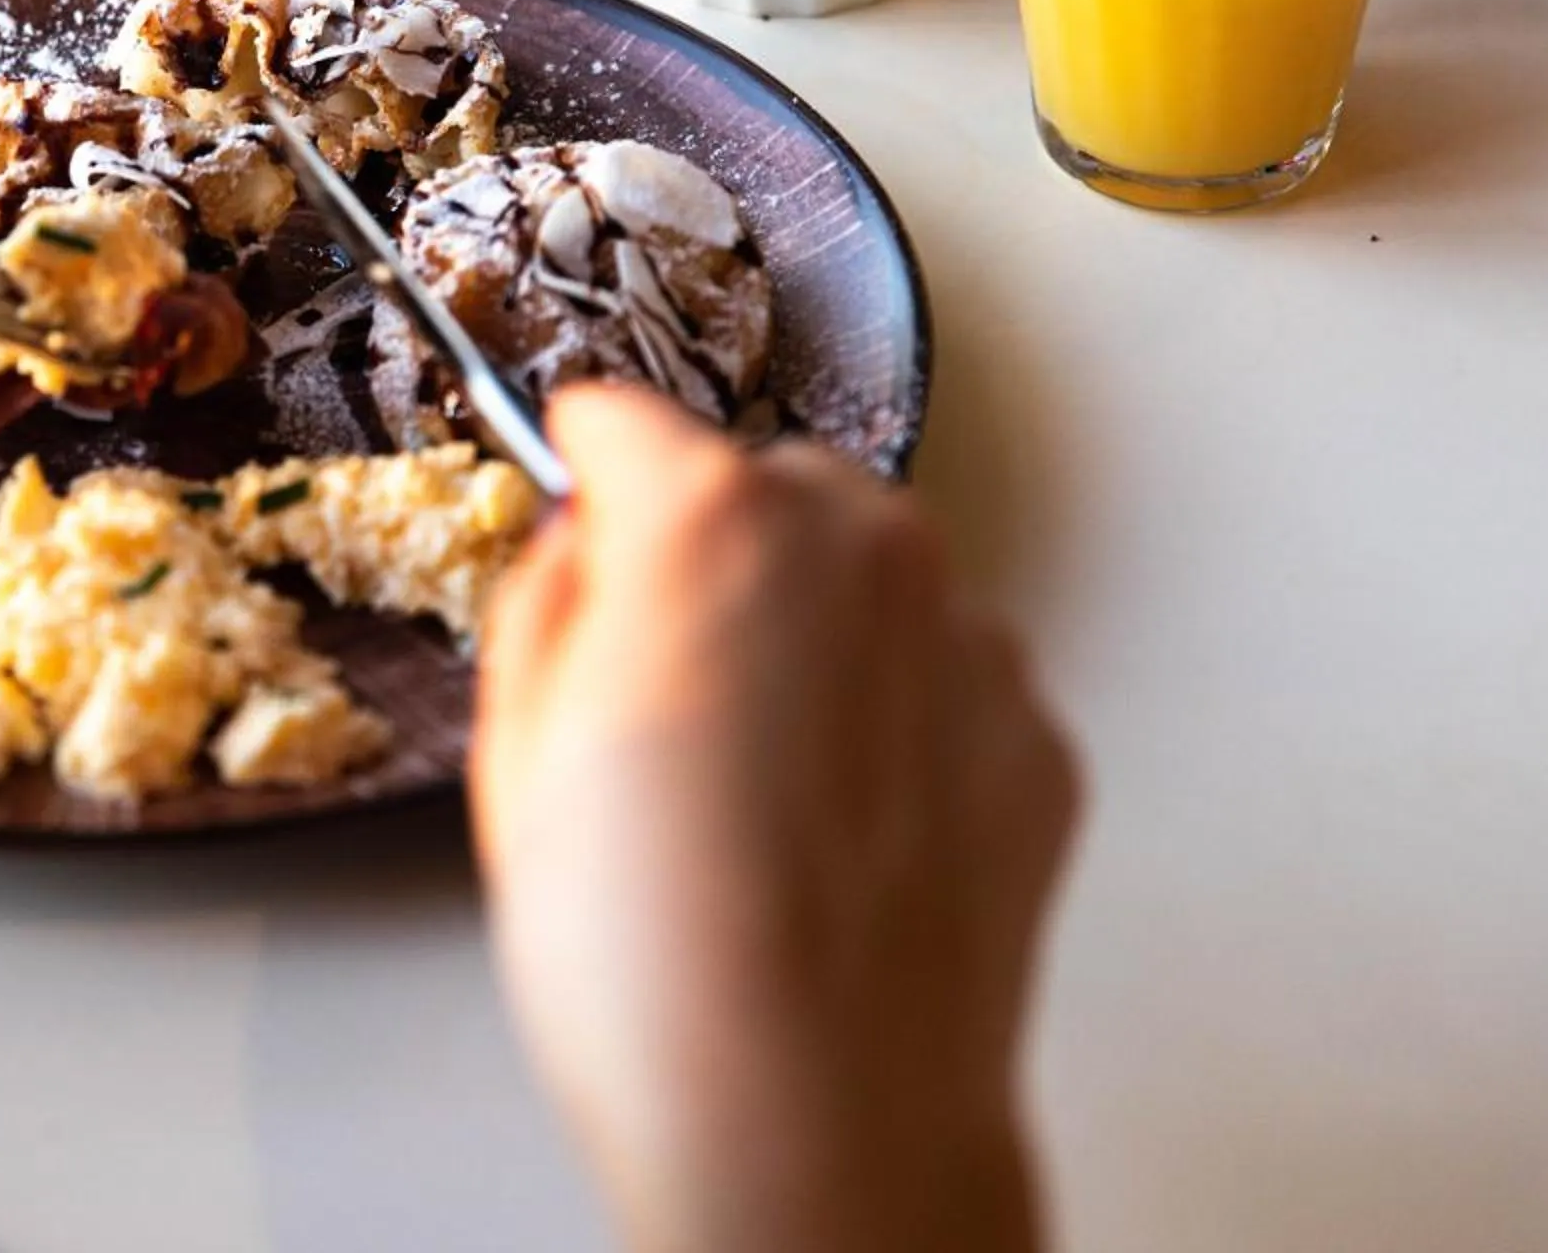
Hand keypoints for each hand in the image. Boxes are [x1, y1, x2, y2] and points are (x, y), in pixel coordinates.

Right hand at [471, 386, 1080, 1252]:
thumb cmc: (654, 968)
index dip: (580, 460)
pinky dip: (894, 723)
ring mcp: (968, 642)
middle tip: (657, 684)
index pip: (625, 419)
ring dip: (812, 636)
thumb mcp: (514, 757)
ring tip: (752, 787)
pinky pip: (943, 680)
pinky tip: (833, 834)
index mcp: (710, 523)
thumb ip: (547, 603)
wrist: (819, 1127)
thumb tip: (583, 554)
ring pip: (867, 582)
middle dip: (709, 551)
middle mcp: (861, 551)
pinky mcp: (1034, 737)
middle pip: (764, 486)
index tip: (573, 478)